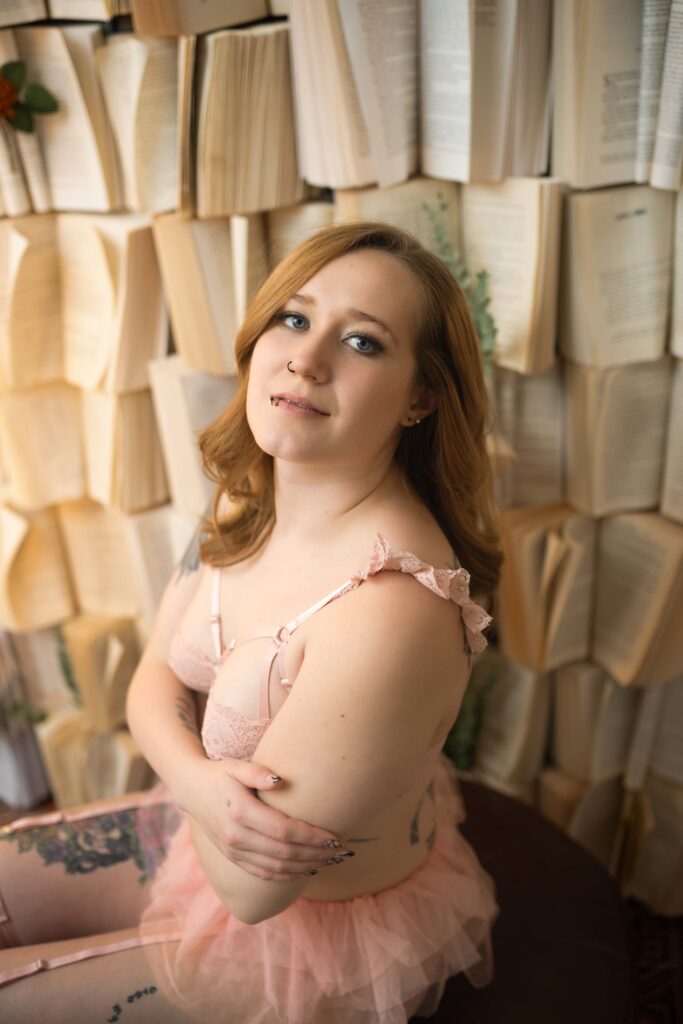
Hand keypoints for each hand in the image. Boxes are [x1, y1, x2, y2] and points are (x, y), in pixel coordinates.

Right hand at [178, 756, 348, 880]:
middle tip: (341, 852)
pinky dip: (287, 876)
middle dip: (315, 854)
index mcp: (240, 812)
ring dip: (306, 867)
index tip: (334, 836)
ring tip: (330, 862)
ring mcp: (233, 851)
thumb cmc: (221, 774)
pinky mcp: (233, 858)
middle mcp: (236, 836)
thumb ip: (257, 771)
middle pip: (284, 852)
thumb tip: (280, 781)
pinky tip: (306, 870)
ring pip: (276, 867)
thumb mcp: (237, 766)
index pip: (284, 830)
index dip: (311, 837)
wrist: (192, 790)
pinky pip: (263, 874)